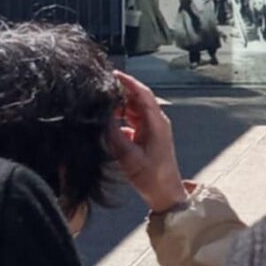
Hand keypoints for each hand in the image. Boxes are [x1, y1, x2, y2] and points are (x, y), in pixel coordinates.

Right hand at [107, 71, 187, 213]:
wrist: (164, 192)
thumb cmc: (151, 176)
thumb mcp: (129, 157)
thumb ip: (115, 137)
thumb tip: (102, 118)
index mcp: (157, 122)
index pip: (143, 94)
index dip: (129, 82)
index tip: (114, 73)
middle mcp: (156, 121)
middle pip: (138, 98)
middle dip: (121, 90)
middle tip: (101, 85)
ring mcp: (152, 128)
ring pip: (133, 109)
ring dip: (119, 105)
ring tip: (101, 101)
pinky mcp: (146, 136)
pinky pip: (132, 120)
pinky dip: (119, 118)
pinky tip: (107, 121)